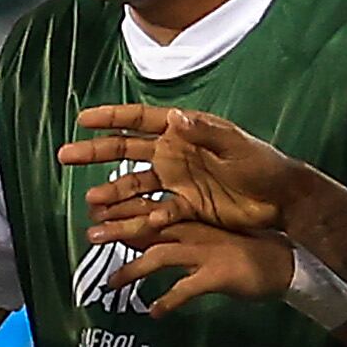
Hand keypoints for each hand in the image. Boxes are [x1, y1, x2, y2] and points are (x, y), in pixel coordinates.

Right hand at [60, 103, 310, 238]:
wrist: (281, 199)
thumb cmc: (262, 164)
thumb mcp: (235, 145)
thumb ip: (204, 132)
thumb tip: (172, 120)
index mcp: (183, 132)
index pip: (139, 120)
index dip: (110, 118)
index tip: (82, 118)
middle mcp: (173, 154)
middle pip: (126, 151)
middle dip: (95, 153)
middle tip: (64, 156)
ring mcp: (177, 182)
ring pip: (134, 186)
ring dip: (112, 194)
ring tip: (89, 203)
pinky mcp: (185, 207)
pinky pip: (154, 213)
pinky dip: (135, 220)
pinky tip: (116, 227)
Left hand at [100, 211, 293, 314]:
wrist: (284, 262)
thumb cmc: (245, 249)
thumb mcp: (208, 236)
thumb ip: (176, 237)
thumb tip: (141, 241)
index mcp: (192, 220)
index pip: (151, 210)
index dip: (121, 211)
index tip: (94, 214)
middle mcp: (194, 231)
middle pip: (148, 228)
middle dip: (117, 232)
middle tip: (90, 237)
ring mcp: (205, 252)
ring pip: (161, 255)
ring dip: (133, 268)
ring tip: (112, 283)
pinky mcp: (217, 275)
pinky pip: (187, 289)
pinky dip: (168, 301)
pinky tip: (154, 312)